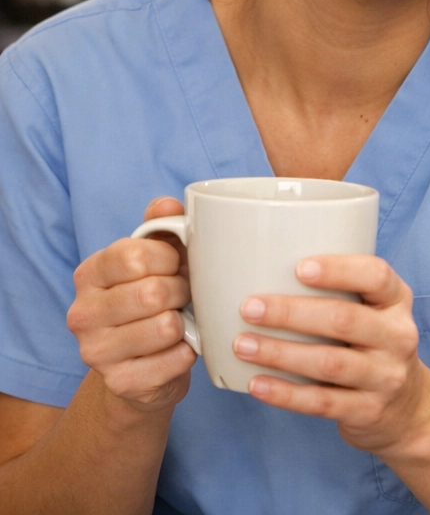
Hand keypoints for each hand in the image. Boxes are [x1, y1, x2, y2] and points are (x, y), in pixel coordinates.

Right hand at [66, 197, 195, 411]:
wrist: (144, 364)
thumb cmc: (154, 297)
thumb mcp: (156, 256)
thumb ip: (161, 225)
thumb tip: (168, 205)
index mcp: (90, 273)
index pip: (133, 256)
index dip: (168, 258)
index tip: (176, 264)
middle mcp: (82, 314)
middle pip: (153, 292)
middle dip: (182, 291)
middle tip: (184, 294)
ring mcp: (96, 352)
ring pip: (165, 326)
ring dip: (186, 321)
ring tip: (182, 319)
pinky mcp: (120, 383)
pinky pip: (175, 360)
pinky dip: (189, 351)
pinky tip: (181, 347)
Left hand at [233, 256, 429, 454]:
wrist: (407, 407)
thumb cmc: (374, 344)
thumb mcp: (376, 312)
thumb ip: (343, 293)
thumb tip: (269, 270)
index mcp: (397, 301)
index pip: (376, 276)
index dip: (339, 270)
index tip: (299, 268)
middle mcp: (398, 336)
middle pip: (344, 320)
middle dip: (291, 313)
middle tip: (250, 308)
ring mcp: (386, 377)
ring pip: (329, 363)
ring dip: (281, 353)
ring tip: (243, 345)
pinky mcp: (368, 411)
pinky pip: (321, 403)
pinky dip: (286, 394)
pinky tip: (257, 384)